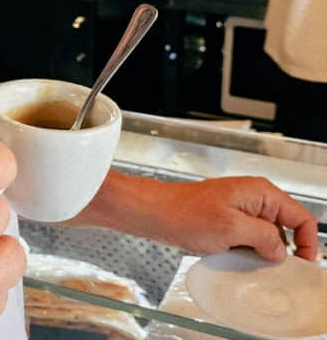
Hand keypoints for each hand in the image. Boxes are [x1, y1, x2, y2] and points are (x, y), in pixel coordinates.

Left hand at [74, 170, 317, 263]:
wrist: (156, 213)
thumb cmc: (186, 214)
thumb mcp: (232, 229)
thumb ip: (265, 238)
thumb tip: (281, 250)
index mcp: (261, 193)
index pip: (302, 217)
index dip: (307, 243)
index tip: (300, 265)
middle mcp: (255, 198)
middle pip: (288, 228)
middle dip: (284, 251)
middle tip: (275, 271)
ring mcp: (242, 209)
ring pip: (268, 236)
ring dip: (263, 253)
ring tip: (250, 264)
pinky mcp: (230, 220)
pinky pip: (250, 239)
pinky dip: (248, 252)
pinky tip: (236, 259)